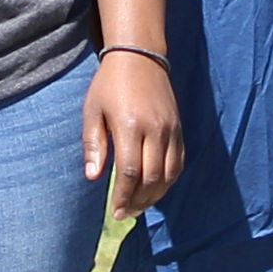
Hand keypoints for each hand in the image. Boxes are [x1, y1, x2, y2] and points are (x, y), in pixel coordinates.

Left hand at [80, 48, 183, 216]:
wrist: (140, 57)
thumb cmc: (109, 85)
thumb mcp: (92, 111)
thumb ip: (93, 145)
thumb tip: (93, 177)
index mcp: (129, 125)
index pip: (130, 172)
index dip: (124, 196)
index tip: (116, 210)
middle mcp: (154, 129)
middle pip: (152, 178)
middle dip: (139, 201)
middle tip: (126, 214)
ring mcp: (171, 130)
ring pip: (169, 174)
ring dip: (155, 196)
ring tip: (140, 206)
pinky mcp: (180, 129)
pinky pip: (179, 163)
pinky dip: (169, 181)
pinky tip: (156, 189)